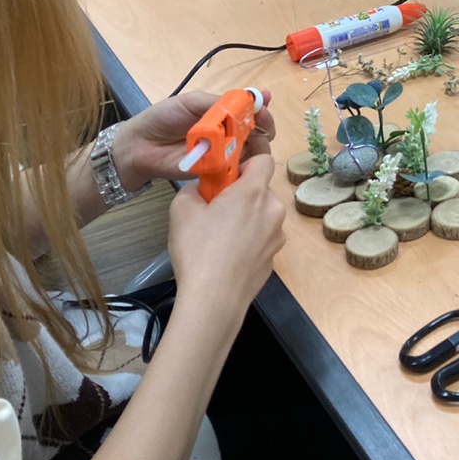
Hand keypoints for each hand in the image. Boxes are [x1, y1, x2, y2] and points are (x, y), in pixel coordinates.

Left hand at [113, 90, 274, 189]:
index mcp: (223, 114)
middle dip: (265, 124)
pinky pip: (236, 168)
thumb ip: (219, 102)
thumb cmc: (163, 118)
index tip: (264, 103)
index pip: (250, 110)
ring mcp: (223, 153)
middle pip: (258, 131)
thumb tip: (248, 99)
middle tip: (262, 122)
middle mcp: (228, 133)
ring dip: (259, 143)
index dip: (261, 107)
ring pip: (252, 150)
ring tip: (254, 138)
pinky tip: (243, 156)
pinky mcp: (216, 171)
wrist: (140, 146)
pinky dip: (244, 163)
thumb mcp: (192, 102)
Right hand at [168, 154, 286, 322]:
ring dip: (247, 218)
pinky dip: (249, 241)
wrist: (214, 299)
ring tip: (219, 237)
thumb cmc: (198, 250)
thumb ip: (194, 189)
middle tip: (216, 210)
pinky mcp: (274, 258)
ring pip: (263, 215)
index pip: (264, 159)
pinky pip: (262, 239)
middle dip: (242, 194)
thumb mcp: (181, 209)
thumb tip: (201, 189)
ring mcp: (277, 236)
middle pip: (262, 190)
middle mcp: (273, 210)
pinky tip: (228, 257)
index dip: (245, 163)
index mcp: (254, 192)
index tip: (226, 177)